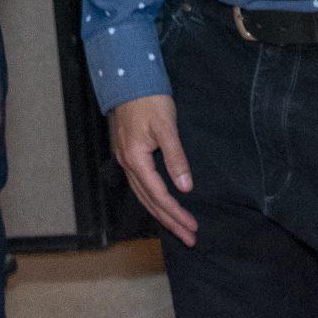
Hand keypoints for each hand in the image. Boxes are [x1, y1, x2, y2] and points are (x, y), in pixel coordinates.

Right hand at [109, 95, 195, 246]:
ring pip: (143, 195)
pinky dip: (153, 199)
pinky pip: (140, 185)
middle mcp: (127, 163)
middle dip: (170, 222)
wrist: (128, 78)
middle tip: (189, 239)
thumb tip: (185, 187)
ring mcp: (125, 159)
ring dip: (161, 214)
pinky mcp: (128, 153)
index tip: (193, 227)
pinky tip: (162, 204)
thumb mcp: (166, 126)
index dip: (176, 213)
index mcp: (135, 159)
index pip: (158, 195)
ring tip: (179, 228)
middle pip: (149, 201)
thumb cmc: (148, 99)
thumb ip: (176, 157)